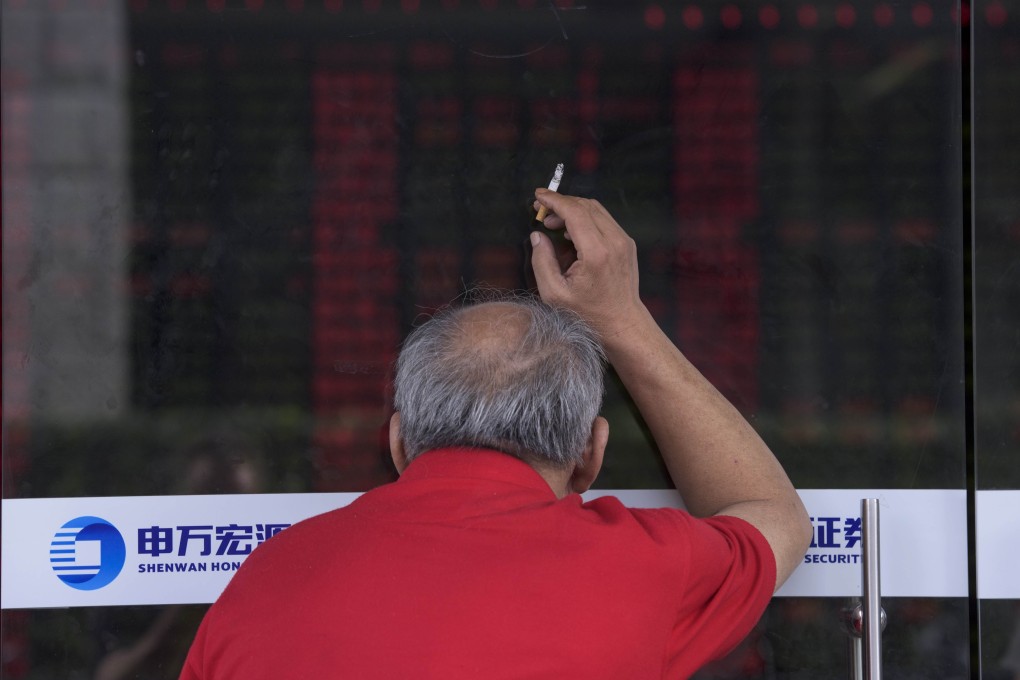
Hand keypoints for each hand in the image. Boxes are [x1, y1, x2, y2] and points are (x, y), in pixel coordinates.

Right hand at [529, 189, 643, 339]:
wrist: (622, 322)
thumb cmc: (587, 313)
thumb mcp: (554, 294)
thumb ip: (542, 261)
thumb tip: (537, 235)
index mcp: (596, 253)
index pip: (575, 212)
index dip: (554, 201)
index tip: (538, 196)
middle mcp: (614, 241)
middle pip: (586, 205)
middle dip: (561, 203)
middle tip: (541, 212)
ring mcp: (624, 241)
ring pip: (596, 209)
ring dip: (573, 209)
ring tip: (552, 222)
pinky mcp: (627, 243)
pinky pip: (604, 220)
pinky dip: (585, 218)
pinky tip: (570, 231)